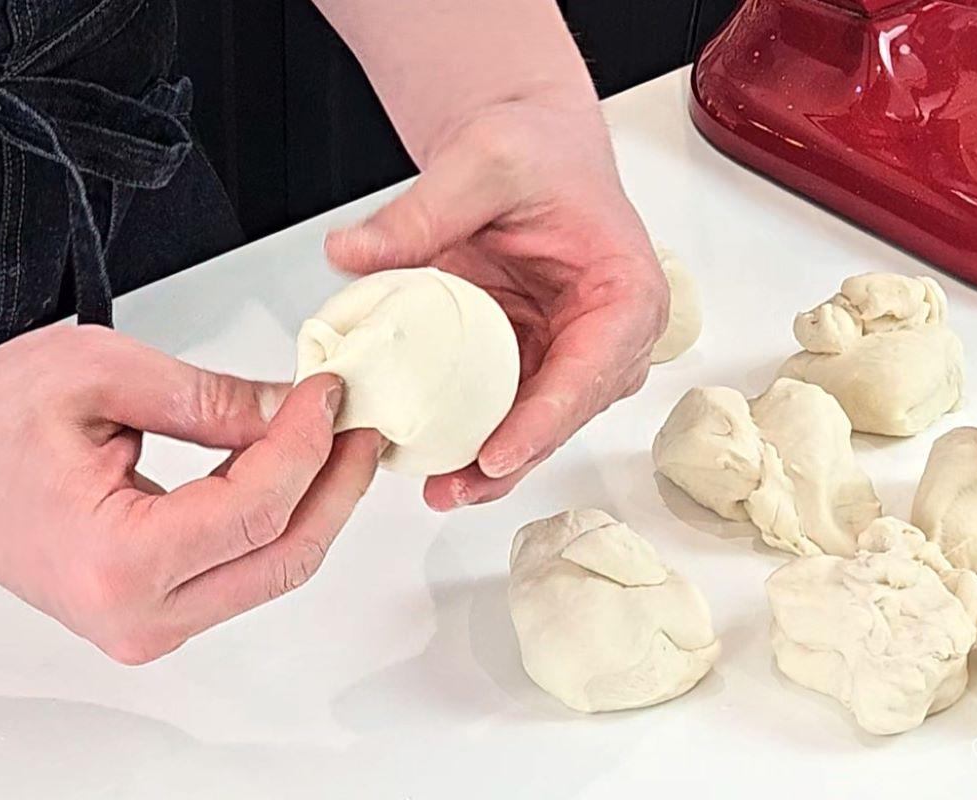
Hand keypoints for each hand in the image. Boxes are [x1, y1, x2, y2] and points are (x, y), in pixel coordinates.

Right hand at [0, 326, 381, 663]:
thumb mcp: (104, 376)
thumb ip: (213, 399)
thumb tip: (293, 408)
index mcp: (119, 563)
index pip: (258, 509)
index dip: (309, 445)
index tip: (329, 395)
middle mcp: (137, 615)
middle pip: (284, 555)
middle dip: (336, 484)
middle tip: (360, 424)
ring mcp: (147, 624)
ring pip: (271, 569)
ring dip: (314, 502)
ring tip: (333, 438)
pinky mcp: (154, 613)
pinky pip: (241, 569)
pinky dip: (275, 517)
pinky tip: (290, 467)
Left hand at [326, 90, 666, 509]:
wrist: (529, 150)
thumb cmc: (535, 153)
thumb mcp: (479, 163)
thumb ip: (419, 212)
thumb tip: (351, 255)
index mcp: (625, 292)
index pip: (591, 370)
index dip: (543, 421)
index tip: (497, 456)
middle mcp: (609, 336)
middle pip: (563, 415)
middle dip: (509, 460)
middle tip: (451, 489)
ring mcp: (570, 355)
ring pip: (534, 425)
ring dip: (489, 463)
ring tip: (438, 489)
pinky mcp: (532, 361)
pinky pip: (505, 408)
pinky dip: (471, 434)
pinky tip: (432, 457)